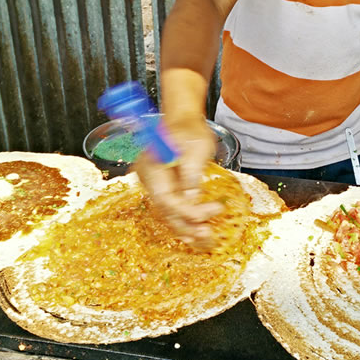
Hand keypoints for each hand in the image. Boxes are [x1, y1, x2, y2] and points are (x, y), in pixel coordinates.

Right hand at [133, 115, 223, 247]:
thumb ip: (191, 174)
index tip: (210, 212)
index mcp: (152, 167)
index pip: (166, 198)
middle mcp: (149, 179)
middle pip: (165, 210)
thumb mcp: (196, 148)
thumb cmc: (190, 129)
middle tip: (208, 234)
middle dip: (187, 225)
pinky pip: (173, 209)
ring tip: (206, 239)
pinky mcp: (164, 188)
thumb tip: (191, 199)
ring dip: (187, 228)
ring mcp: (155, 185)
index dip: (188, 211)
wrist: (183, 120)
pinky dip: (185, 221)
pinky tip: (198, 233)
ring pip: (168, 214)